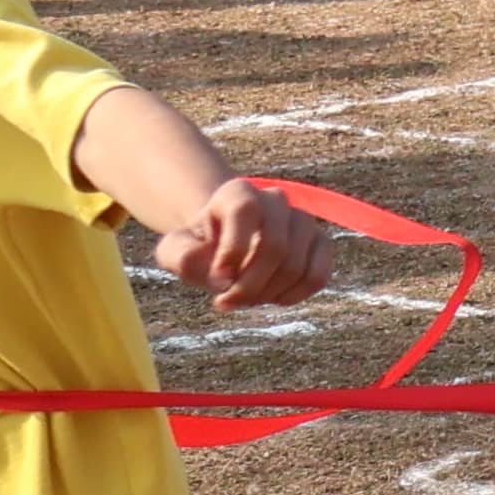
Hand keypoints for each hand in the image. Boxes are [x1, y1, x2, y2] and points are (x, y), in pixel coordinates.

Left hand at [157, 178, 328, 312]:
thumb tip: (215, 271)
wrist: (224, 246)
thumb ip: (181, 256)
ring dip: (268, 293)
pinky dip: (295, 295)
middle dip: (249, 284)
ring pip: (296, 264)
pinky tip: (273, 299)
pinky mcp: (320, 243)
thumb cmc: (198, 248)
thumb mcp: (174, 250)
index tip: (216, 280)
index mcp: (238, 193)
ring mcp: (303, 220)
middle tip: (226, 301)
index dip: (233, 249)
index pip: (246, 211)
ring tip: (245, 299)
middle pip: (275, 245)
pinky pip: (318, 275)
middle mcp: (276, 200)